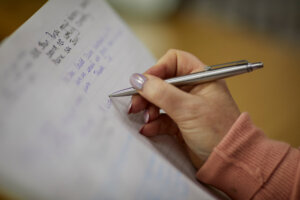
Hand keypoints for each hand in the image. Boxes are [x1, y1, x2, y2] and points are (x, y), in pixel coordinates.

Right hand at [129, 49, 239, 168]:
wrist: (228, 161)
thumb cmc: (218, 131)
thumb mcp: (188, 109)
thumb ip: (161, 93)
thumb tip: (137, 79)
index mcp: (201, 78)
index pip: (174, 62)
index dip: (157, 69)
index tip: (143, 83)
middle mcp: (193, 89)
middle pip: (162, 82)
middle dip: (148, 93)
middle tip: (136, 104)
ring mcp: (186, 107)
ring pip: (159, 101)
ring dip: (149, 109)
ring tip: (145, 119)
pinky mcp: (180, 123)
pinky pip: (161, 119)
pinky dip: (153, 124)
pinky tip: (148, 129)